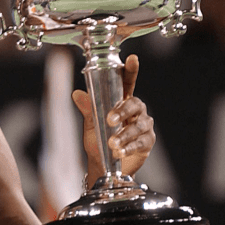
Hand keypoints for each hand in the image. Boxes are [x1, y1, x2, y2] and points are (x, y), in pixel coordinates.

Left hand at [72, 54, 154, 180]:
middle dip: (123, 111)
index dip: (131, 70)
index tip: (132, 59)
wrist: (102, 165)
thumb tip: (77, 94)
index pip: (127, 83)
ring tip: (112, 144)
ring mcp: (143, 126)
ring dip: (125, 134)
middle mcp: (135, 111)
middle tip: (110, 120)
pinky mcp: (147, 141)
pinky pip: (142, 141)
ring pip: (139, 125)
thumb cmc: (97, 140)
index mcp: (121, 101)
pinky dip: (130, 146)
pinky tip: (120, 152)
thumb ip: (88, 109)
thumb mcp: (90, 124)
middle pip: (135, 103)